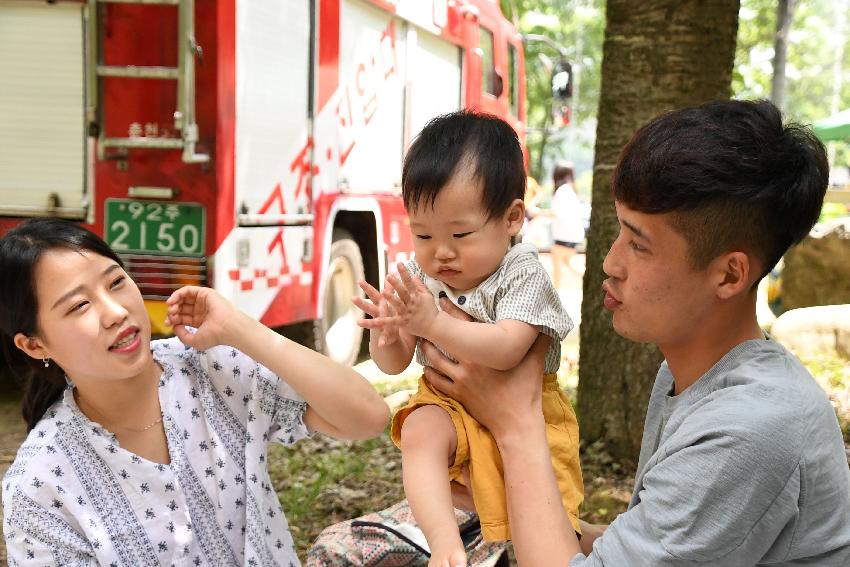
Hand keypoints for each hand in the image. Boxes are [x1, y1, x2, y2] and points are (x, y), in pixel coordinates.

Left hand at [166, 286, 244, 350]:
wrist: (227, 328)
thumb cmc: (214, 336)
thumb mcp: (194, 341)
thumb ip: (182, 335)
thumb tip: (174, 326)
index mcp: (200, 321)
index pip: (182, 317)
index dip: (173, 320)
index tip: (168, 324)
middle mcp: (201, 310)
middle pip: (181, 307)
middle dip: (172, 311)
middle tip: (170, 316)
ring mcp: (203, 301)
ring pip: (184, 298)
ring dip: (174, 302)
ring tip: (171, 308)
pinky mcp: (205, 293)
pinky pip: (188, 290)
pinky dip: (178, 294)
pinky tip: (172, 300)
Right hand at [352, 280, 399, 346]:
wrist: (395, 331)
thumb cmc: (393, 312)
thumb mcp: (392, 301)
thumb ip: (390, 289)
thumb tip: (390, 274)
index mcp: (382, 305)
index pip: (373, 295)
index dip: (366, 288)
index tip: (359, 281)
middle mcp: (378, 314)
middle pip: (369, 307)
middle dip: (361, 303)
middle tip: (352, 298)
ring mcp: (381, 325)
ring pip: (372, 323)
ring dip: (366, 323)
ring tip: (358, 323)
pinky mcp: (386, 335)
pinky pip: (385, 339)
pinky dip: (383, 341)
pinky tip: (380, 345)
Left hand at [361, 263, 438, 337]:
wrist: (435, 327)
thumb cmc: (430, 310)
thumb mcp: (427, 296)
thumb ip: (419, 286)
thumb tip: (414, 274)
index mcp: (416, 296)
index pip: (410, 283)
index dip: (405, 273)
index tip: (399, 263)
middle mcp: (411, 303)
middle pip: (403, 292)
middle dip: (397, 284)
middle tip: (389, 276)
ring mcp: (407, 313)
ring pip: (398, 305)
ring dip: (391, 298)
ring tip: (383, 292)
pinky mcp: (403, 323)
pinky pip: (392, 322)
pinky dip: (383, 321)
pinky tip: (375, 320)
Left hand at [422, 298, 548, 440]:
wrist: (516, 423)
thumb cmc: (526, 391)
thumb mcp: (535, 362)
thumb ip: (539, 341)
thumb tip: (548, 324)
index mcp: (485, 352)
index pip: (464, 325)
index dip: (451, 310)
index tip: (442, 300)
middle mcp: (469, 363)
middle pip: (445, 340)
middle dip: (434, 327)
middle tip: (425, 317)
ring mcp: (461, 380)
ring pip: (436, 360)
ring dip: (428, 349)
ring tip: (423, 339)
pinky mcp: (458, 395)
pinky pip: (438, 382)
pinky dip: (430, 373)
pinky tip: (426, 367)